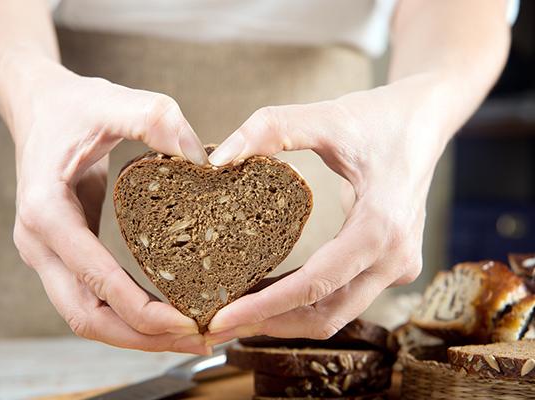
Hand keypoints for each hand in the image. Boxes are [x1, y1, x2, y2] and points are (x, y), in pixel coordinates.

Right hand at [9, 61, 209, 352]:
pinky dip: (128, 314)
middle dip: (143, 337)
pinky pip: (93, 298)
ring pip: (88, 316)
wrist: (40, 107)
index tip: (189, 321)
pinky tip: (166, 314)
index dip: (142, 310)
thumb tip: (202, 159)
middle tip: (199, 340)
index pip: (95, 279)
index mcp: (46, 211)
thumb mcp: (113, 101)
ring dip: (137, 335)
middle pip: (87, 316)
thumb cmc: (75, 106)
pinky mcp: (63, 255)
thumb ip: (154, 119)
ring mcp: (46, 254)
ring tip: (190, 336)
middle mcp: (39, 243)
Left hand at [205, 73, 451, 342]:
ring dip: (286, 318)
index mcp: (382, 227)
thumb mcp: (325, 117)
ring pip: (336, 312)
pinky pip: (344, 296)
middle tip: (217, 326)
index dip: (264, 306)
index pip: (315, 284)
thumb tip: (218, 160)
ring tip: (235, 313)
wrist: (425, 119)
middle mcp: (395, 258)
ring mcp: (398, 267)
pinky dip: (305, 302)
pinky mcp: (391, 266)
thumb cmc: (379, 118)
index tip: (220, 319)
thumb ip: (271, 129)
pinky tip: (267, 294)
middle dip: (268, 323)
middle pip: (326, 313)